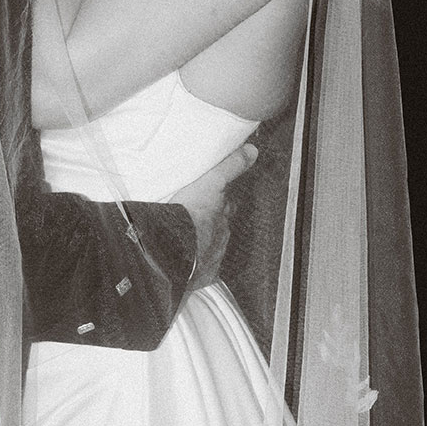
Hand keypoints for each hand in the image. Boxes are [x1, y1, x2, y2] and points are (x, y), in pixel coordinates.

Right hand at [168, 140, 258, 280]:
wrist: (173, 248)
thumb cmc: (188, 214)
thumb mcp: (210, 182)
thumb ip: (231, 166)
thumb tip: (253, 150)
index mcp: (221, 214)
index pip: (225, 204)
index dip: (220, 201)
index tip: (213, 198)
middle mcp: (221, 236)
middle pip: (219, 227)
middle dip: (211, 223)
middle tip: (196, 219)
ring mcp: (212, 257)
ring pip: (210, 248)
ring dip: (202, 243)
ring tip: (186, 240)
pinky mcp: (202, 275)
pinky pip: (200, 271)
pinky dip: (195, 267)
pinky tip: (186, 265)